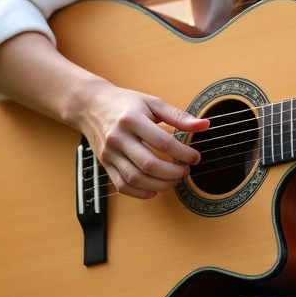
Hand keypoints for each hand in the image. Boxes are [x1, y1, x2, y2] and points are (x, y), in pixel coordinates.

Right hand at [80, 83, 209, 198]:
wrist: (91, 105)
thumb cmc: (125, 103)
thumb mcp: (152, 103)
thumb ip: (179, 116)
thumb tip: (204, 125)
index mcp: (132, 120)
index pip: (163, 142)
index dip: (183, 153)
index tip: (195, 157)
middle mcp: (118, 138)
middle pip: (149, 164)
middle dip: (173, 173)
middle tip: (185, 170)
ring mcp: (110, 153)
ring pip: (136, 178)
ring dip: (159, 185)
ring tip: (174, 180)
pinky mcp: (105, 164)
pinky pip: (122, 185)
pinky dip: (140, 193)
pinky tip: (154, 189)